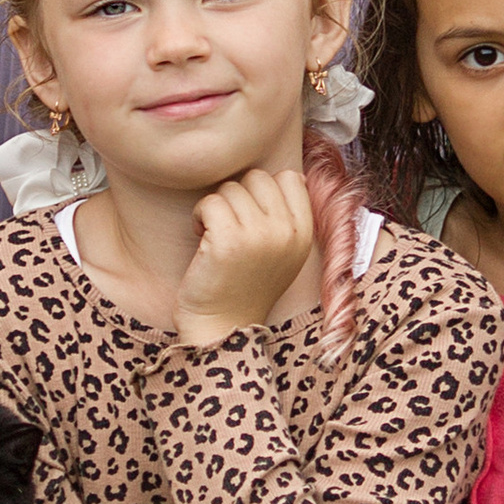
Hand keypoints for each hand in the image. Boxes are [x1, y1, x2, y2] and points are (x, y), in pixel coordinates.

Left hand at [177, 165, 323, 348]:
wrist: (222, 328)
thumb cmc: (245, 287)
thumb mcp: (283, 254)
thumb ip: (288, 218)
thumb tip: (291, 176)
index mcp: (304, 234)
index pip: (290, 178)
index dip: (263, 191)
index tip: (250, 217)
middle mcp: (287, 233)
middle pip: (257, 178)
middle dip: (237, 197)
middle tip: (229, 227)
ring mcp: (259, 235)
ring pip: (230, 188)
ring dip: (215, 209)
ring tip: (215, 237)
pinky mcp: (228, 240)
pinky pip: (210, 201)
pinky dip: (199, 216)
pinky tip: (202, 239)